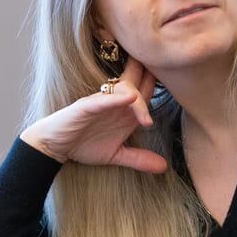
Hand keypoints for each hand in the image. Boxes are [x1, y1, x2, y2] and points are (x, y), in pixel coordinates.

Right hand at [19, 59, 167, 173]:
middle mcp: (116, 103)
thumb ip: (138, 159)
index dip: (162, 85)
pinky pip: (102, 99)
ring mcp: (101, 102)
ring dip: (138, 97)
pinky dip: (115, 98)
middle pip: (140, 83)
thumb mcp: (116, 155)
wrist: (54, 146)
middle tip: (172, 69)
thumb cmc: (83, 144)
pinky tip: (128, 98)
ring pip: (124, 89)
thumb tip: (163, 167)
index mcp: (125, 111)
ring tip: (146, 118)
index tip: (183, 81)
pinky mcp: (85, 106)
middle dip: (154, 76)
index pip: (147, 92)